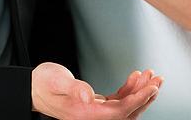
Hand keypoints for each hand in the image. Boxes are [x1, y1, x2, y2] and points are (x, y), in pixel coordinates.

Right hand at [32, 62, 161, 118]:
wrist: (32, 87)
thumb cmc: (42, 83)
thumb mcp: (56, 81)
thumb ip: (73, 88)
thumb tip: (88, 96)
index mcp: (85, 115)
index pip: (119, 112)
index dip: (138, 100)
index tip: (151, 87)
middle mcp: (92, 118)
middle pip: (126, 112)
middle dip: (144, 96)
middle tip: (158, 80)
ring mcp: (94, 113)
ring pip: (124, 107)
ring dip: (139, 92)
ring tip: (151, 76)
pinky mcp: (95, 105)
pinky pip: (117, 101)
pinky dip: (128, 89)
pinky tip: (134, 76)